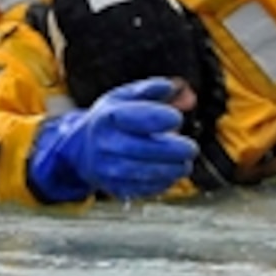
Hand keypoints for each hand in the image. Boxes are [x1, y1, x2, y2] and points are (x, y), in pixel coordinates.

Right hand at [27, 77, 197, 202]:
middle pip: (139, 149)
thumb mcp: (123, 97)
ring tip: (185, 164)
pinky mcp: (114, 187)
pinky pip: (142, 189)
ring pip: (141, 173)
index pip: (133, 117)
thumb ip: (149, 89)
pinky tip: (171, 174)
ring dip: (170, 170)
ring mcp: (107, 168)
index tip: (176, 118)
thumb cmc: (111, 120)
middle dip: (171, 150)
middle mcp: (104, 143)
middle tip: (191, 148)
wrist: (83, 150)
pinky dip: (162, 183)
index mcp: (107, 117)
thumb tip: (172, 87)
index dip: (158, 117)